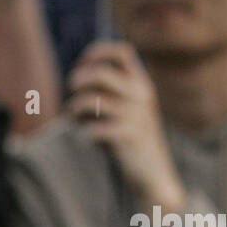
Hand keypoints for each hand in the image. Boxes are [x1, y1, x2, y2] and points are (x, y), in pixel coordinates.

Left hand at [67, 42, 186, 210]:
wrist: (153, 174)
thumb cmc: (131, 140)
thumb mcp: (127, 109)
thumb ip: (108, 91)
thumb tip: (75, 77)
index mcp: (142, 84)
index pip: (121, 52)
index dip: (97, 53)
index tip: (82, 66)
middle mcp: (140, 95)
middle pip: (98, 73)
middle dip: (77, 81)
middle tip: (73, 96)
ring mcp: (135, 115)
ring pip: (89, 101)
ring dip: (75, 110)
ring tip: (76, 121)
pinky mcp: (128, 136)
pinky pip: (92, 129)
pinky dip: (85, 134)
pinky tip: (90, 140)